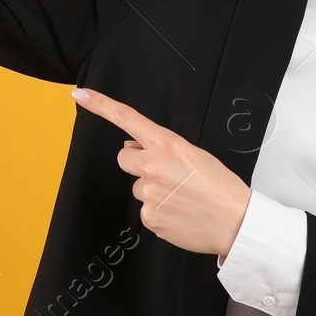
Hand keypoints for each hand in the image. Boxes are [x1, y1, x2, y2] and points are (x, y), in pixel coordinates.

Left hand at [72, 87, 250, 258]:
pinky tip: (179, 212)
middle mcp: (153, 166)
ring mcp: (149, 193)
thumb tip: (135, 149)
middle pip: (124, 158)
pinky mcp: (149, 217)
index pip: (127, 118)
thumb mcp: (194, 154)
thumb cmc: (220, 187)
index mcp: (167, 144)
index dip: (100, 104)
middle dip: (138, 163)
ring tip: (181, 197)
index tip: (80, 94)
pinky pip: (145, 210)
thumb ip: (163, 149)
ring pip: (138, 187)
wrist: (236, 221)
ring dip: (153, 190)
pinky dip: (160, 211)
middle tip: (164, 174)